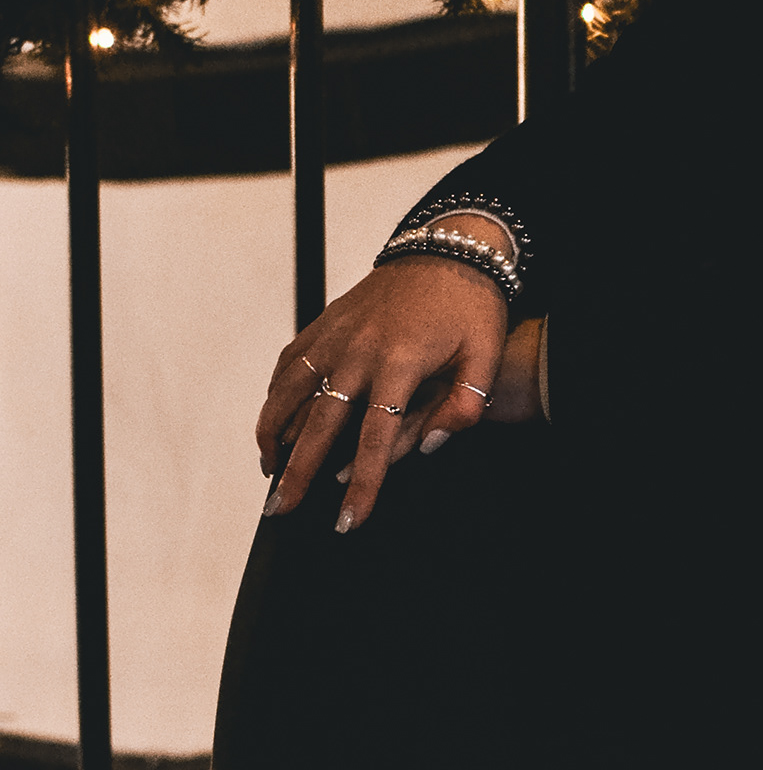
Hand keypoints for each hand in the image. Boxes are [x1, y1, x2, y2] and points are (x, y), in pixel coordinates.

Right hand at [256, 245, 509, 530]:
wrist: (448, 250)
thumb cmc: (470, 306)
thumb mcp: (486, 354)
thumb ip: (466, 404)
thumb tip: (433, 445)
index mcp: (400, 361)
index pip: (374, 437)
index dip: (361, 484)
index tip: (348, 520)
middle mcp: (358, 349)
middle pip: (318, 423)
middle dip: (298, 472)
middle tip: (281, 510)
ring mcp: (335, 334)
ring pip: (289, 391)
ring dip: (273, 434)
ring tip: (269, 472)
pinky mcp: (325, 322)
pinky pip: (289, 362)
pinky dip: (274, 395)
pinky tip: (274, 422)